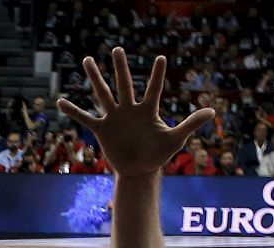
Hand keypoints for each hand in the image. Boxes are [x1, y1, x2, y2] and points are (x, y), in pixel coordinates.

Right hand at [56, 48, 214, 177]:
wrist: (139, 171)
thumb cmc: (158, 154)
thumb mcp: (176, 139)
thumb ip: (191, 123)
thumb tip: (212, 111)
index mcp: (148, 110)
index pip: (154, 89)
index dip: (158, 75)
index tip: (161, 59)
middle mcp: (130, 109)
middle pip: (124, 84)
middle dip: (120, 67)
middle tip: (116, 49)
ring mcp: (115, 118)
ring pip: (103, 94)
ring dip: (95, 78)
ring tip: (87, 60)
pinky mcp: (103, 130)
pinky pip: (85, 118)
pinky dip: (73, 111)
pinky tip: (60, 101)